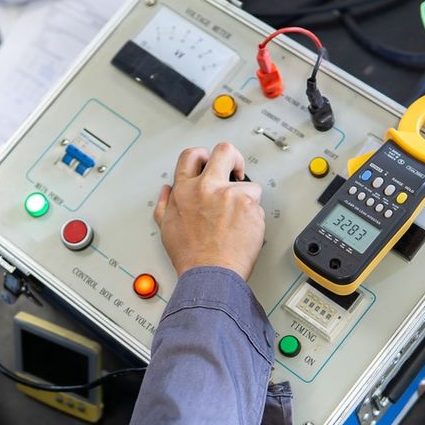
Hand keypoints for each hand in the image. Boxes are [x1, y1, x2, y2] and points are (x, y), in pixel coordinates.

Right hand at [154, 142, 264, 279]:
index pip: (192, 155)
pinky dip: (253, 216)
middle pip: (225, 151)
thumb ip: (166, 204)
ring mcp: (231, 196)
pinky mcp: (250, 207)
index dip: (203, 155)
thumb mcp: (167, 227)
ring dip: (246, 198)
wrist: (210, 274)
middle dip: (233, 158)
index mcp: (185, 190)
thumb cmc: (190, 256)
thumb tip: (167, 191)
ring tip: (238, 219)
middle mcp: (207, 188)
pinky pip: (257, 204)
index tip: (210, 161)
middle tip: (236, 170)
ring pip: (248, 183)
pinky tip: (243, 230)